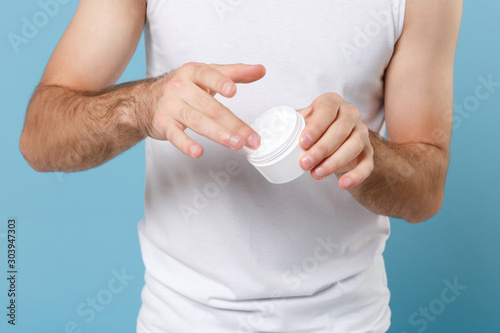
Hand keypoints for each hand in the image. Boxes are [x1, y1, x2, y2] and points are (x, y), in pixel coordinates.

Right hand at [146, 63, 265, 157]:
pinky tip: (198, 152)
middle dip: (233, 124)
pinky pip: (175, 135)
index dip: (220, 83)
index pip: (207, 75)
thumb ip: (234, 73)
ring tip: (235, 144)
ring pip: (197, 121)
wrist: (144, 101)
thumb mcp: (206, 75)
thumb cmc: (182, 88)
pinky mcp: (163, 124)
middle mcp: (180, 87)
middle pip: (210, 107)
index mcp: (192, 73)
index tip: (233, 90)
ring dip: (218, 134)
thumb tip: (260, 70)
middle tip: (249, 137)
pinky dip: (186, 145)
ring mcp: (170, 106)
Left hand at [297, 93, 373, 188]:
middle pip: (340, 130)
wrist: (336, 139)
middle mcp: (350, 114)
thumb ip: (291, 124)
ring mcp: (362, 133)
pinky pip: (367, 165)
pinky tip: (343, 184)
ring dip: (334, 162)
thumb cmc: (315, 128)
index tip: (302, 143)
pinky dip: (356, 176)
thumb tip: (269, 134)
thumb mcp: (303, 121)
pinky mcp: (368, 152)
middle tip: (304, 163)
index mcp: (332, 102)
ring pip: (353, 147)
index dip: (315, 127)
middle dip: (321, 149)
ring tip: (316, 174)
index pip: (327, 111)